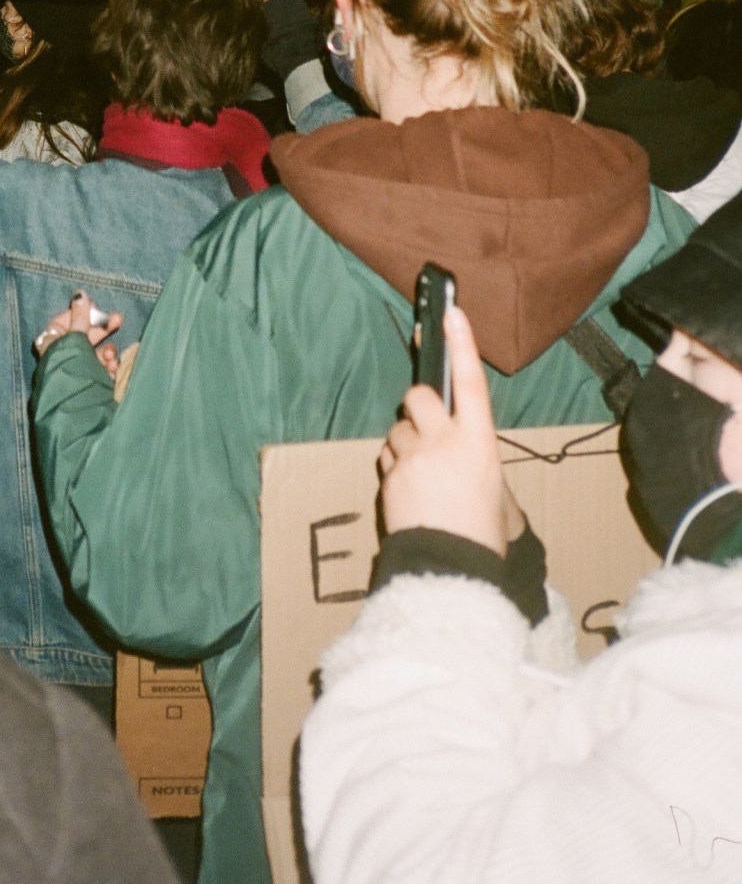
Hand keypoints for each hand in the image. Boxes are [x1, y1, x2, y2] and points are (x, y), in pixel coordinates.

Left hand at [34, 292, 123, 377]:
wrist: (77, 411)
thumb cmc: (72, 370)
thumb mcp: (76, 339)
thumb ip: (80, 318)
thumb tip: (80, 295)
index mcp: (52, 346)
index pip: (62, 324)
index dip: (78, 314)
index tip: (94, 307)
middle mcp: (64, 358)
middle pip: (83, 337)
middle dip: (102, 329)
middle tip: (119, 319)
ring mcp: (79, 371)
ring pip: (96, 353)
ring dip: (107, 351)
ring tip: (110, 357)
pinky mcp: (92, 384)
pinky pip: (103, 369)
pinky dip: (109, 366)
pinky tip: (113, 369)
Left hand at [378, 307, 507, 555]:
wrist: (451, 570)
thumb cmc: (484, 535)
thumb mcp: (496, 493)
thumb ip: (475, 460)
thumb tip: (461, 453)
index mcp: (479, 444)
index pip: (471, 383)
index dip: (461, 345)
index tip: (451, 313)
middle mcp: (445, 443)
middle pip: (420, 396)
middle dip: (420, 405)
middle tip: (429, 429)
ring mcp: (413, 458)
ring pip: (398, 429)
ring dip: (406, 442)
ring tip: (423, 476)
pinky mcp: (389, 476)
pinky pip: (387, 457)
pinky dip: (396, 466)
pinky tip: (410, 491)